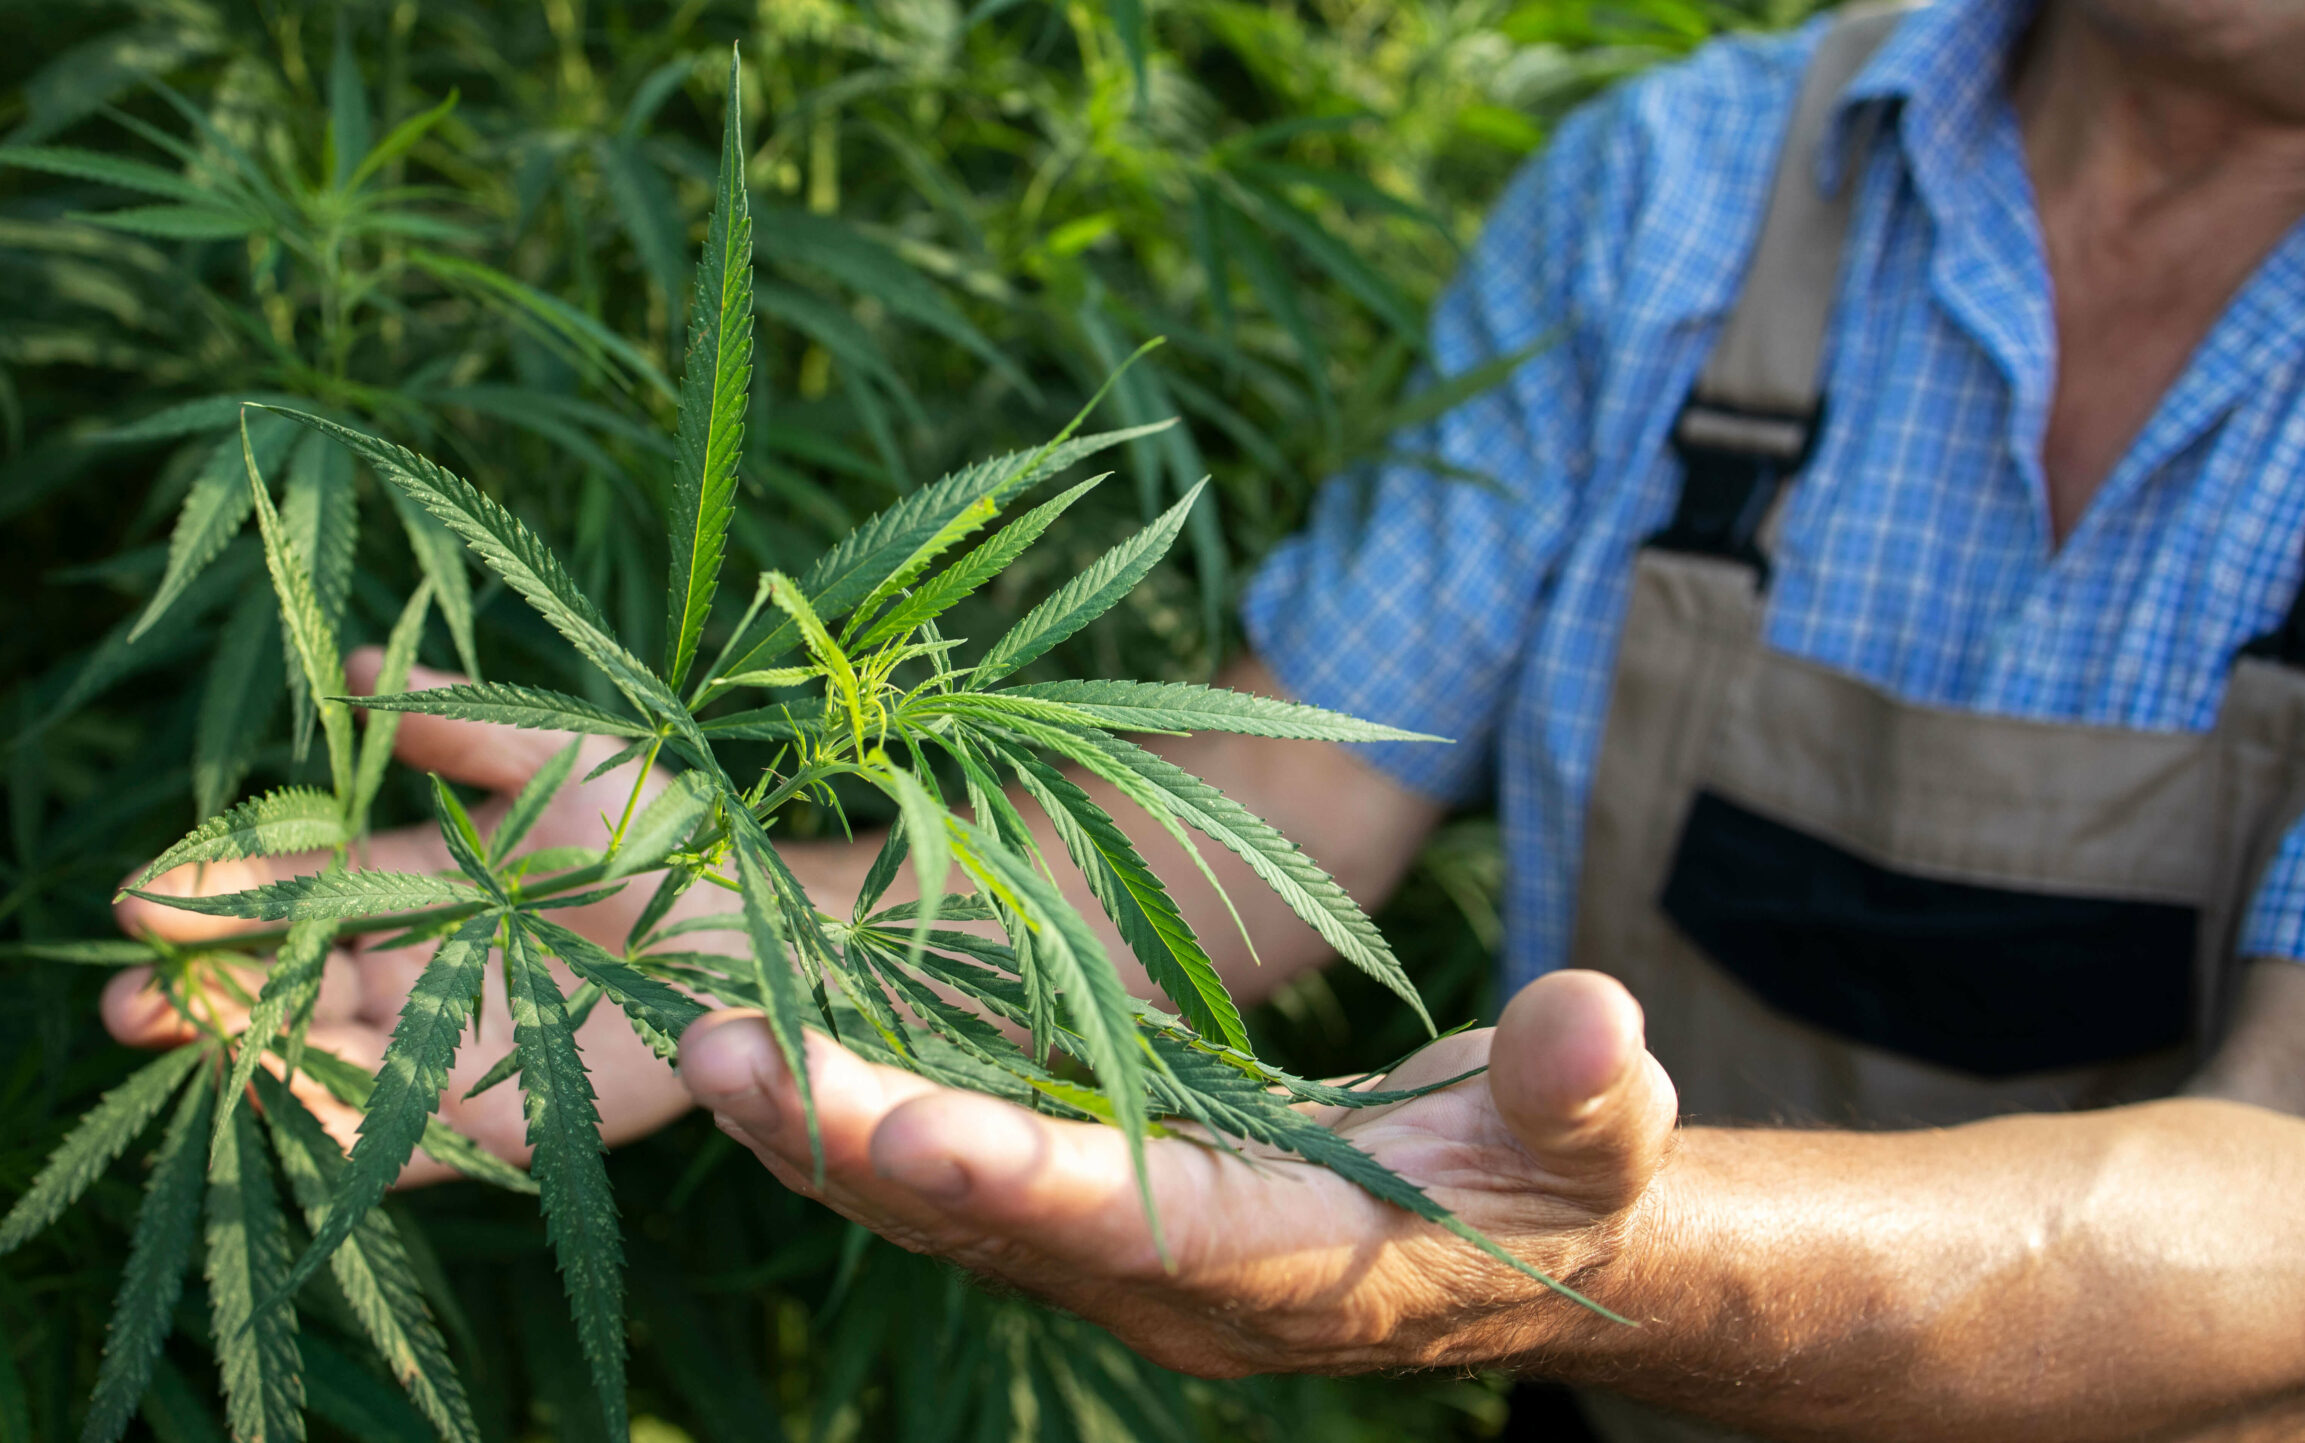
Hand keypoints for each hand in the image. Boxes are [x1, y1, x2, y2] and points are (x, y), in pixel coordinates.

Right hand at [102, 647, 708, 1179]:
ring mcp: (443, 1047)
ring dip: (243, 1057)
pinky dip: (326, 1133)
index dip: (217, 893)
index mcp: (412, 880)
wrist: (764, 927)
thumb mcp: (556, 754)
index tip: (138, 897)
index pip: (292, 889)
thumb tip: (353, 663)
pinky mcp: (490, 1126)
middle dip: (200, 991)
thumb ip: (458, 720)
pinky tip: (270, 1114)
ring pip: (318, 1060)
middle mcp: (412, 966)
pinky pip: (391, 1139)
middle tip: (126, 998)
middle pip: (284, 984)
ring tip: (177, 1044)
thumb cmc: (665, 826)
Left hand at [676, 970, 1677, 1377]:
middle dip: (858, 1147)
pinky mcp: (1094, 1209)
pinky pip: (954, 1176)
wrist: (1525, 1245)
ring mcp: (1121, 1256)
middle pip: (996, 1224)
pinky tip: (769, 1062)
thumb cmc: (1567, 1176)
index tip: (914, 1135)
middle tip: (726, 1058)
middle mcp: (1176, 1283)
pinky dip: (856, 1122)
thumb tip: (1593, 1020)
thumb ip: (1587, 1088)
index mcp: (1290, 1265)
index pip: (1145, 1230)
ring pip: (945, 1210)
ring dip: (820, 1134)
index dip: (1034, 1188)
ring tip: (705, 1049)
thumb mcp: (1599, 1131)